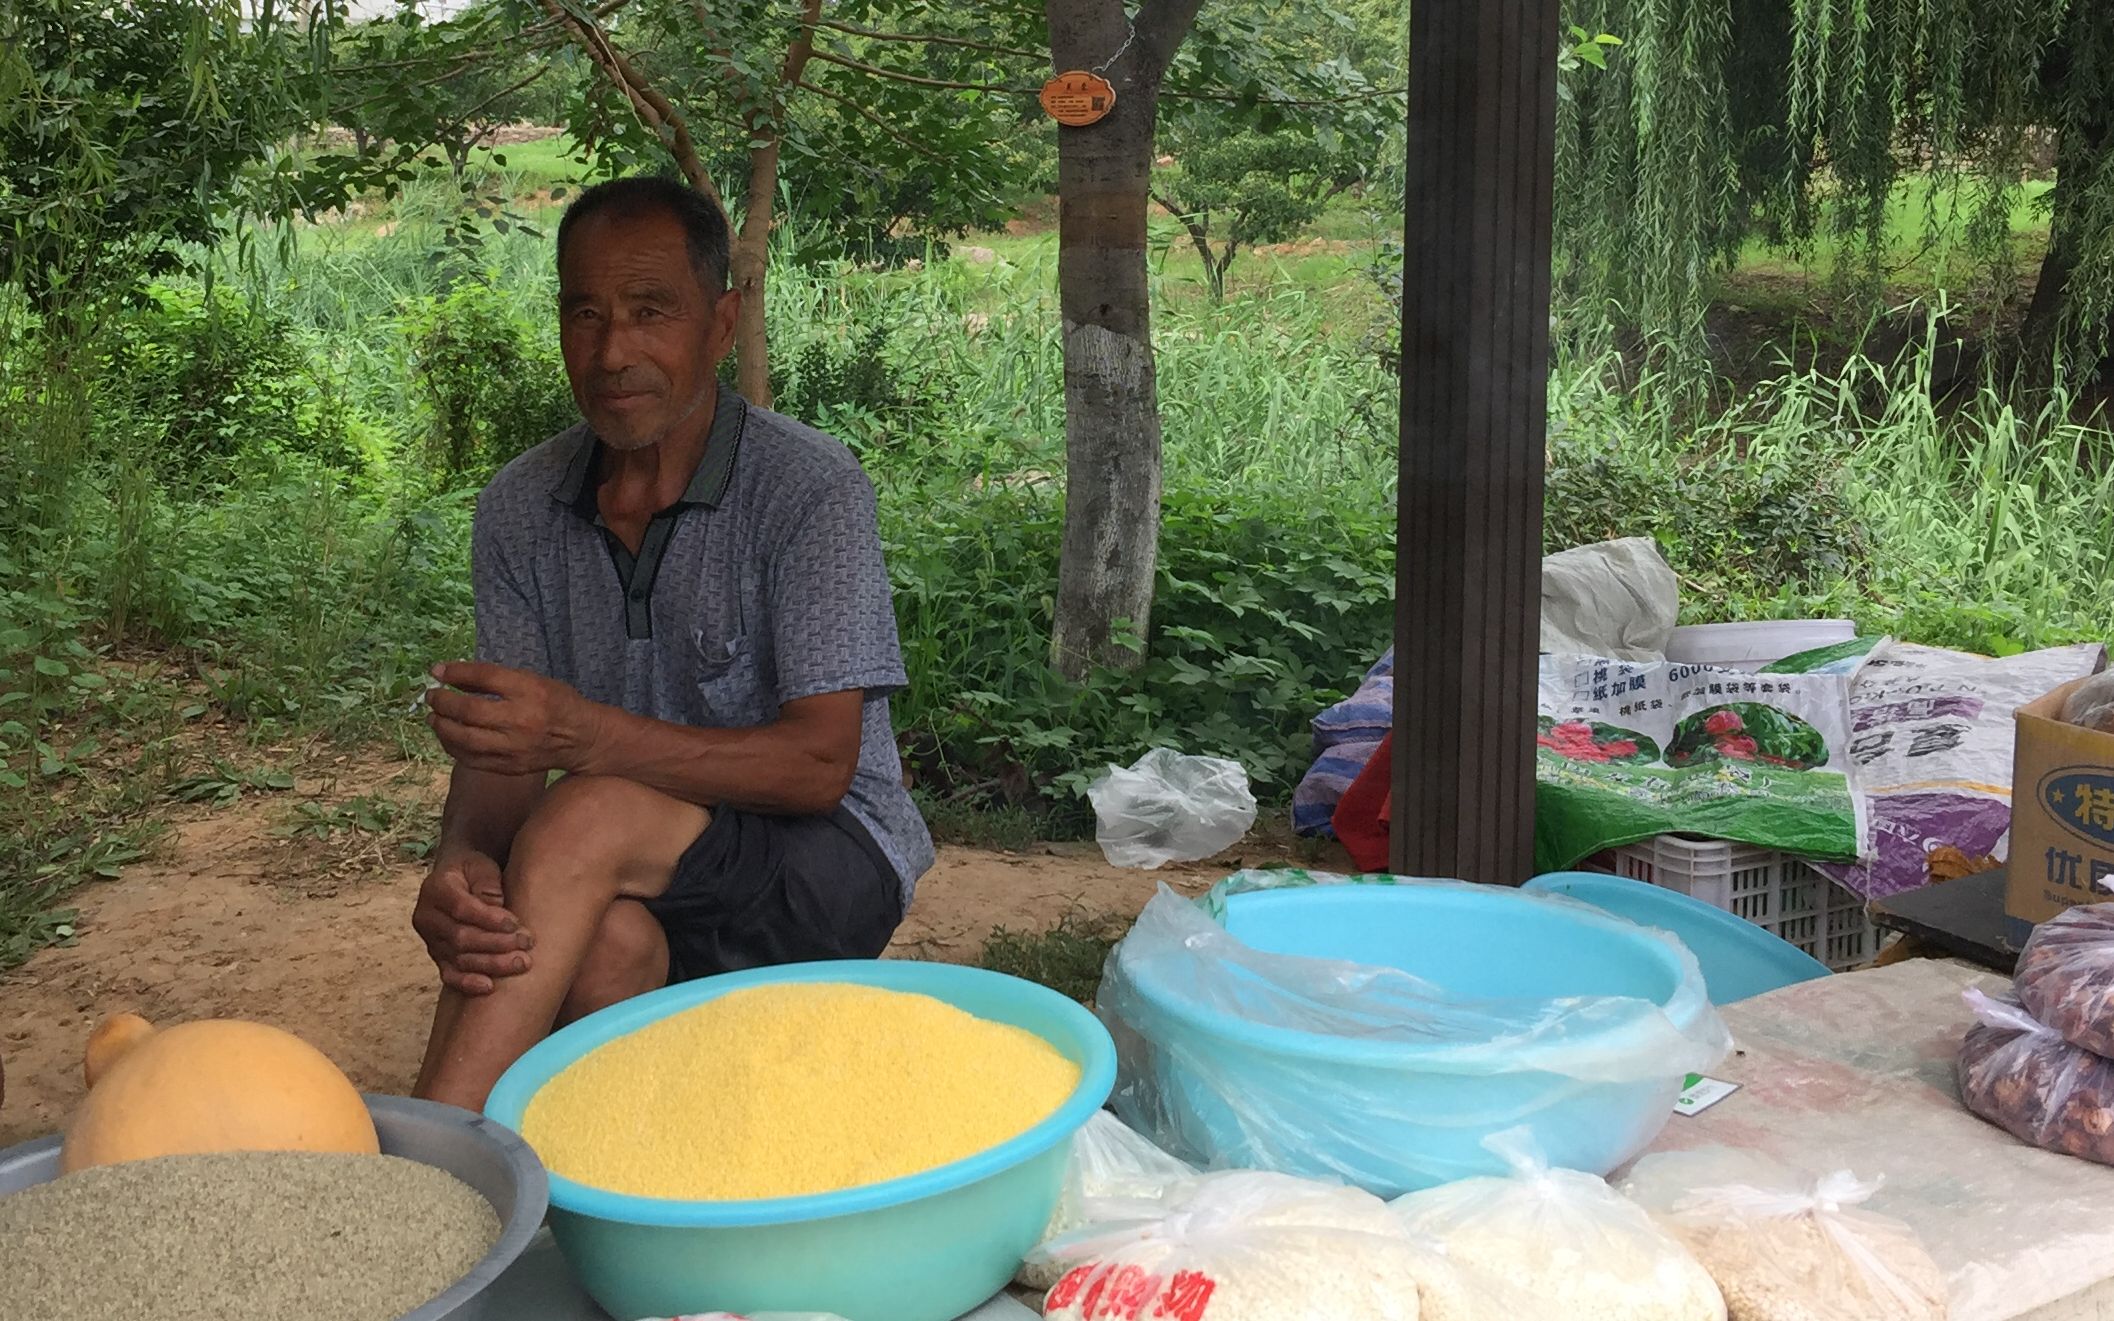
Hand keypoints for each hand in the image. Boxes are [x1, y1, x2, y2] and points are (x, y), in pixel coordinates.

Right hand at [412, 850, 532, 995]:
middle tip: (525, 943)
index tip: (514, 923)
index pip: (461, 909)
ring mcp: (430, 940)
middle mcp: (427, 917)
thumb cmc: (473, 870)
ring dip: (491, 964)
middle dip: (496, 943)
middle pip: (461, 937)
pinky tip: (489, 987)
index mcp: (435, 890)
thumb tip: (496, 904)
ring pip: (459, 958)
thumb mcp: (480, 866)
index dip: (488, 918)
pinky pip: (449, 975)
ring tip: (521, 963)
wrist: (457, 878)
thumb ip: (486, 882)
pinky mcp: (438, 957)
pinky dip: (468, 983)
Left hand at [425, 661, 606, 775]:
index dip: (455, 673)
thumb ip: (492, 679)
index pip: (485, 677)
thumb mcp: (530, 680)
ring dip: (442, 727)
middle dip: (443, 702)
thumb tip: (446, 674)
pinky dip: (452, 747)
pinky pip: (470, 759)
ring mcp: (515, 747)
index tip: (436, 672)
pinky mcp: (509, 766)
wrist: (582, 739)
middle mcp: (522, 719)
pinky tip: (448, 736)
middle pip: (469, 711)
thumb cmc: (555, 703)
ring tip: (434, 718)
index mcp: (530, 690)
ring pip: (465, 739)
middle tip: (432, 697)